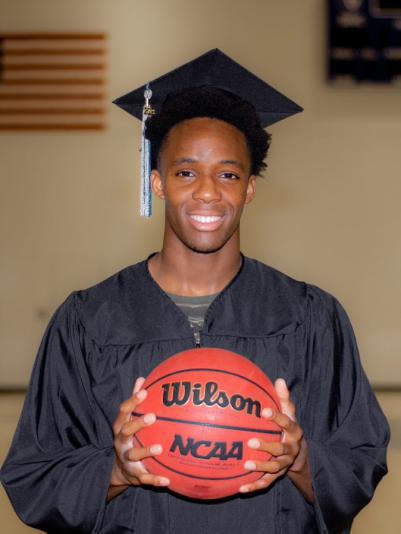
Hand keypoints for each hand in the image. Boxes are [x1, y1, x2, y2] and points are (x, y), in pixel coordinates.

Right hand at [109, 377, 169, 497]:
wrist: (119, 470)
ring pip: (133, 455)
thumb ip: (135, 400)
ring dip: (145, 451)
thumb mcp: (129, 419)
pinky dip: (155, 479)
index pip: (123, 411)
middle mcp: (121, 442)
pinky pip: (144, 477)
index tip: (144, 392)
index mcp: (121, 426)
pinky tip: (168, 480)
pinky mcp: (134, 475)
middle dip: (137, 424)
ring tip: (160, 448)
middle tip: (152, 416)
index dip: (132, 401)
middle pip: (125, 431)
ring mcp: (126, 458)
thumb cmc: (129, 437)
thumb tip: (142, 378)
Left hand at [239, 379, 310, 498]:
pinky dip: (254, 486)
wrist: (300, 453)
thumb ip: (283, 398)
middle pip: (280, 449)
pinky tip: (241, 488)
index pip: (286, 423)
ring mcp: (284, 464)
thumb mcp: (289, 412)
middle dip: (266, 446)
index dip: (276, 417)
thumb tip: (279, 379)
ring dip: (261, 467)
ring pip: (274, 468)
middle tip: (250, 442)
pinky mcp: (277, 476)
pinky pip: (266, 483)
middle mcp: (290, 449)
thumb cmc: (289, 427)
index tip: (263, 411)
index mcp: (293, 431)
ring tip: (246, 464)